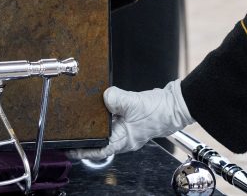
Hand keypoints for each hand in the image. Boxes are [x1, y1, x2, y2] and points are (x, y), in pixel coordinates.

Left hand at [66, 79, 192, 159]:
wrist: (175, 104)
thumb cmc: (160, 111)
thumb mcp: (133, 103)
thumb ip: (114, 99)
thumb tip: (104, 96)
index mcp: (124, 140)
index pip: (100, 150)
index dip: (84, 150)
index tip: (70, 149)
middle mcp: (125, 137)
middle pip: (101, 139)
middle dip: (87, 136)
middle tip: (71, 132)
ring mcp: (128, 128)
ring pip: (108, 127)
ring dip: (96, 122)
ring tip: (81, 118)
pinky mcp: (131, 118)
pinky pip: (114, 116)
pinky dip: (106, 112)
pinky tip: (101, 104)